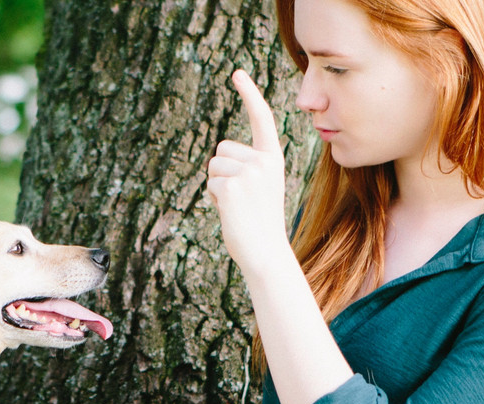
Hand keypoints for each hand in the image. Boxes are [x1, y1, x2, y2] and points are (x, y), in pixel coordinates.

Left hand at [207, 69, 291, 273]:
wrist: (265, 251)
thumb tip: (218, 161)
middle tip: (241, 198)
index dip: (249, 94)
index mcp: (273, 158)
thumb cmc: (259, 222)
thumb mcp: (258, 188)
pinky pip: (210, 183)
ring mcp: (249, 172)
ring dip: (217, 186)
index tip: (237, 73)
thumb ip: (244, 168)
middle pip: (222, 148)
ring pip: (213, 165)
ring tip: (237, 206)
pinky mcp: (231, 185)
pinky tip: (231, 212)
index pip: (261, 119)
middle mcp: (264, 160)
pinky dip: (215, 199)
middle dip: (222, 171)